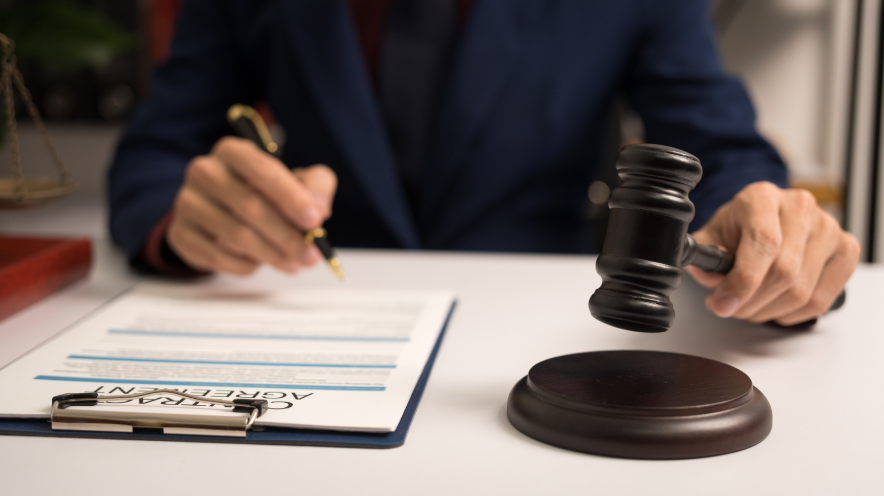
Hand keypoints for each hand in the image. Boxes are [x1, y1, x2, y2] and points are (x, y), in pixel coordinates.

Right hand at [166, 137, 336, 274]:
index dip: (291, 197)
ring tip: (295, 264)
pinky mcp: (180, 233)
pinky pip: (217, 256)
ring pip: (235, 235)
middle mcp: (204, 171)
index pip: (263, 171)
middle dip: (287, 236)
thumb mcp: (296, 182)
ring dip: (272, 255)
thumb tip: (319, 209)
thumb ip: (316, 187)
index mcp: (233, 151)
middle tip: (311, 255)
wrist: (221, 212)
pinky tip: (260, 264)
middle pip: (250, 207)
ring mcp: (187, 202)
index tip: (316, 221)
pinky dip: (246, 265)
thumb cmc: (266, 194)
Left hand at [685, 182, 859, 325]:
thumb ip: (705, 257)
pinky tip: (775, 304)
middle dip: (750, 302)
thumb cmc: (737, 228)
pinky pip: (820, 300)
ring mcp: (829, 227)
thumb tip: (711, 278)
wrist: (765, 219)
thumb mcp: (711, 237)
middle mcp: (800, 206)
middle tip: (730, 308)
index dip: (742, 281)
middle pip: (783, 272)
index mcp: (762, 197)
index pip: (763, 242)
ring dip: (768, 311)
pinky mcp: (846, 249)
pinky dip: (792, 314)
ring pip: (801, 292)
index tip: (722, 304)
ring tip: (750, 305)